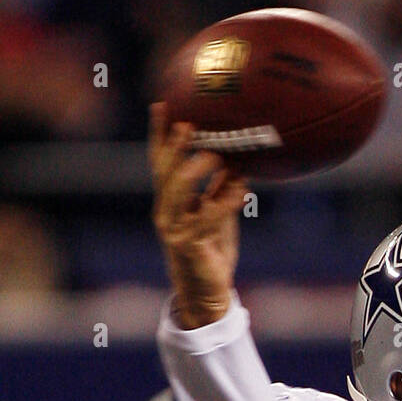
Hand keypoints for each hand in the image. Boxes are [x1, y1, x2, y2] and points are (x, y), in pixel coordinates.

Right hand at [149, 101, 247, 327]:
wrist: (207, 295)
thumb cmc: (212, 253)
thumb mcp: (218, 217)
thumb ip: (222, 191)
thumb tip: (239, 162)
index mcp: (169, 203)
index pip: (160, 163)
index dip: (160, 135)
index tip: (163, 105)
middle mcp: (166, 213)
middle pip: (165, 173)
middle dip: (174, 147)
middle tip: (188, 124)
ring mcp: (174, 230)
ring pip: (179, 193)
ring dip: (196, 172)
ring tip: (215, 155)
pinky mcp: (188, 246)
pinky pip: (206, 218)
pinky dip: (225, 203)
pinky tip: (242, 190)